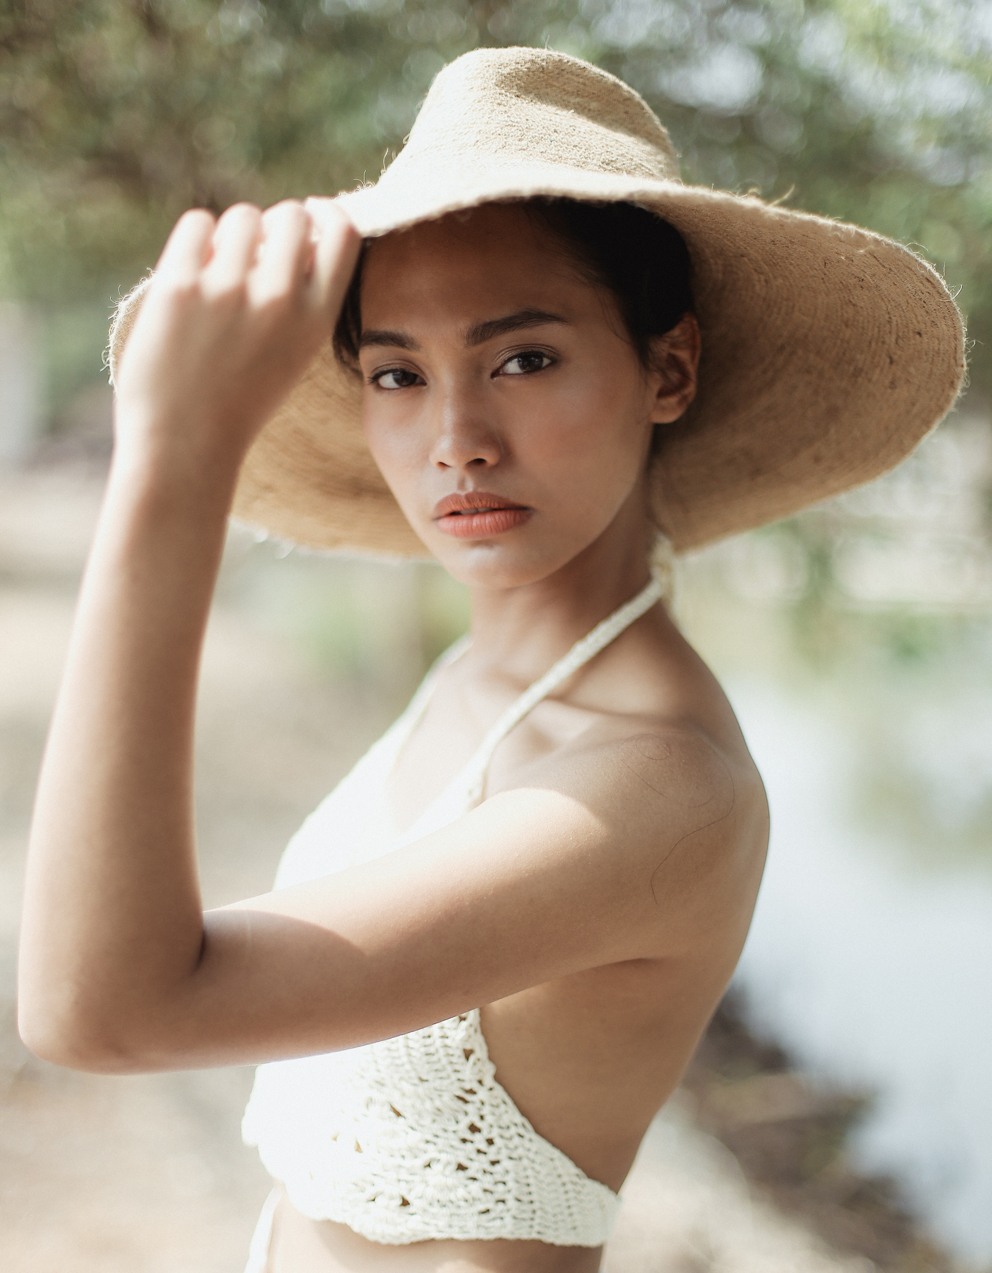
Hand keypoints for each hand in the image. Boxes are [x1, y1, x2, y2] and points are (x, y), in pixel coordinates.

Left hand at [113, 197, 359, 470]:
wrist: (185, 442)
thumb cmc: (238, 400)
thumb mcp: (292, 354)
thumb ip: (303, 298)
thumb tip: (297, 226)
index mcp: (315, 321)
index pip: (343, 233)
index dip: (327, 214)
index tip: (312, 216)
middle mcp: (279, 300)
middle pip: (291, 215)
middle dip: (275, 224)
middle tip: (255, 253)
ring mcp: (229, 290)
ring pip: (243, 216)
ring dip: (232, 235)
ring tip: (218, 276)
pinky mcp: (180, 286)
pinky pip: (198, 223)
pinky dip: (194, 241)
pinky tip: (190, 275)